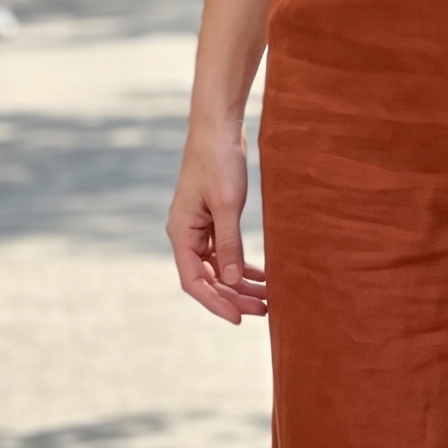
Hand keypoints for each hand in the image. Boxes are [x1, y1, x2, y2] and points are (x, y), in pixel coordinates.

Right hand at [167, 119, 265, 324]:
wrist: (218, 129)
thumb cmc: (219, 162)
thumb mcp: (227, 205)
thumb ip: (230, 243)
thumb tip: (233, 280)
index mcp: (180, 233)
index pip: (194, 281)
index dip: (216, 302)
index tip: (239, 318)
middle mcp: (185, 234)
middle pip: (207, 278)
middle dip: (234, 296)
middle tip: (264, 310)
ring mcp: (197, 228)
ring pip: (217, 268)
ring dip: (240, 284)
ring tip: (267, 298)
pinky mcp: (211, 220)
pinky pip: (223, 253)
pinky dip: (241, 265)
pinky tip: (260, 275)